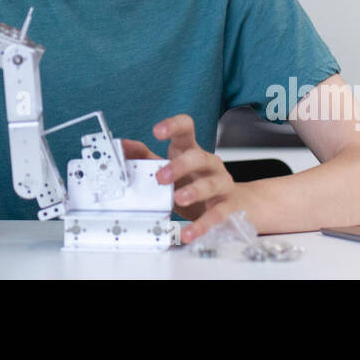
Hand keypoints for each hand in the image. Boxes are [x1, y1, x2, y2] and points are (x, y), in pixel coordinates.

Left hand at [121, 113, 242, 243]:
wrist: (236, 203)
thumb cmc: (196, 181)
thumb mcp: (171, 167)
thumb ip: (146, 157)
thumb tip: (122, 146)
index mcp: (192, 150)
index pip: (186, 129)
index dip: (173, 126)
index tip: (157, 132)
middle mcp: (209, 163)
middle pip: (198, 157)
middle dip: (179, 166)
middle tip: (161, 177)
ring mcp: (221, 183)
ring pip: (210, 184)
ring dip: (194, 191)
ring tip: (179, 200)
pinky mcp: (229, 206)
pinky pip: (217, 215)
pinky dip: (202, 225)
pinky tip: (189, 233)